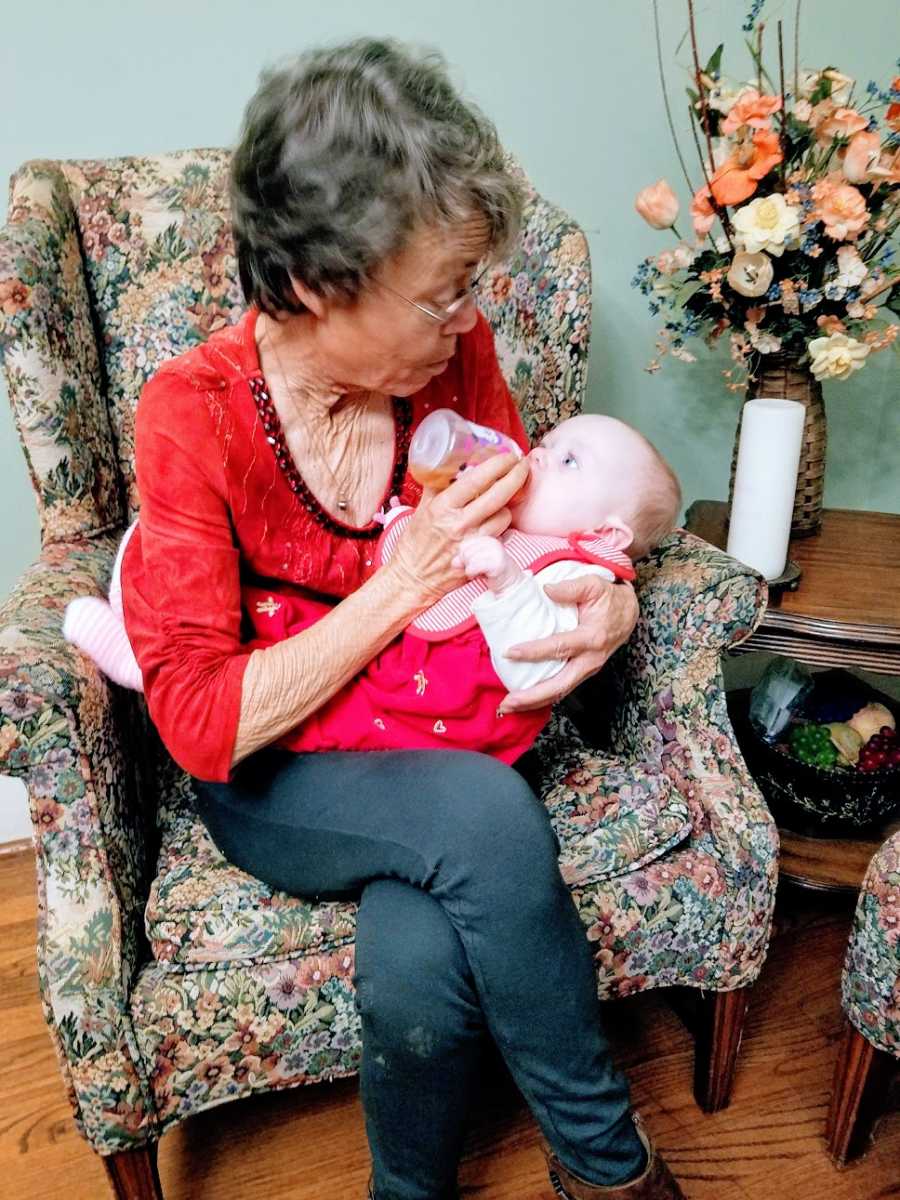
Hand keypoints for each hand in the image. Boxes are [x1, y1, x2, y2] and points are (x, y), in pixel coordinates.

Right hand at [388, 453, 529, 603]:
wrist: (414, 577)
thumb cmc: (416, 542)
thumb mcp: (422, 509)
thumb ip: (438, 487)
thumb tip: (453, 465)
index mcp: (443, 506)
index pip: (476, 480)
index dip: (497, 465)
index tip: (508, 456)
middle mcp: (460, 522)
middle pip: (499, 495)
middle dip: (516, 476)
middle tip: (522, 466)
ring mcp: (473, 540)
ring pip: (504, 515)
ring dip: (506, 505)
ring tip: (500, 501)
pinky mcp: (480, 555)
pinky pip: (501, 534)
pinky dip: (500, 525)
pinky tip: (494, 522)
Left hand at [455, 535, 520, 592]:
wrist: (509, 583)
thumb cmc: (491, 571)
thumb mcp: (475, 562)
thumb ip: (463, 559)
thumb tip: (454, 562)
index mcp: (488, 539)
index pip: (464, 545)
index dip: (464, 557)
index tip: (473, 564)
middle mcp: (493, 543)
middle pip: (465, 552)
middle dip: (467, 564)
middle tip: (476, 570)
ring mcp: (496, 553)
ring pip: (469, 559)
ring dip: (470, 570)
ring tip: (479, 573)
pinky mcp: (497, 564)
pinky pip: (473, 567)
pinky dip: (472, 573)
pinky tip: (479, 576)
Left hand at [498, 576, 638, 713]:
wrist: (628, 613)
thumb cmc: (609, 598)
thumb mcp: (593, 585)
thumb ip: (571, 587)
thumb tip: (547, 589)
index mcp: (592, 637)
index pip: (559, 647)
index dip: (533, 652)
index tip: (510, 653)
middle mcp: (591, 660)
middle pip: (560, 685)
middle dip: (532, 696)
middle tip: (507, 702)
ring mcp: (588, 669)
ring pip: (560, 692)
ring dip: (534, 702)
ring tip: (510, 706)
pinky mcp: (583, 673)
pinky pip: (562, 688)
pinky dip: (543, 697)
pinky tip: (525, 700)